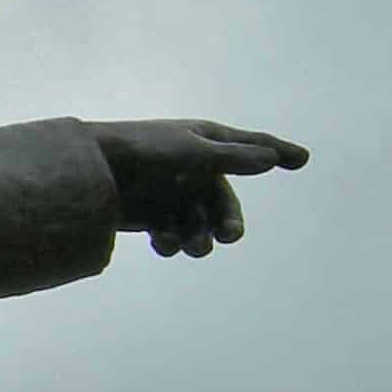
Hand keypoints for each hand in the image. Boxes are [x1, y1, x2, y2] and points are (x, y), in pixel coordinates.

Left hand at [90, 119, 309, 257]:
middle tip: (229, 236)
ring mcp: (171, 193)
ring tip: (195, 247)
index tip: (303, 159)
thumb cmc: (142, 152)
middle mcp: (192, 168)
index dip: (276, 151)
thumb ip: (231, 158)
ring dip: (199, 238)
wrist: (89, 170)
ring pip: (198, 224)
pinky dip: (170, 241)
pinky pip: (171, 234)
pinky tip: (162, 243)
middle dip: (228, 221)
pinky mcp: (148, 215)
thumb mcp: (192, 153)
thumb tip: (271, 159)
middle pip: (222, 202)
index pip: (249, 147)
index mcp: (205, 144)